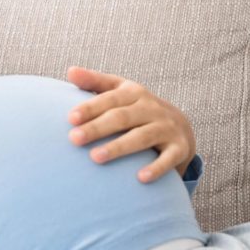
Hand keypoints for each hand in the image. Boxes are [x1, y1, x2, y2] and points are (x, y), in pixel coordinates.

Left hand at [65, 66, 195, 183]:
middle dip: (97, 128)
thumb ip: (94, 81)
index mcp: (134, 93)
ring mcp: (167, 127)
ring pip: (141, 137)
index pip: (110, 99)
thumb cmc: (136, 109)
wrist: (179, 126)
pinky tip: (140, 178)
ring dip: (118, 147)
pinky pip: (168, 158)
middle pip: (122, 117)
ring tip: (95, 157)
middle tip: (74, 139)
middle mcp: (152, 108)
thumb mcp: (119, 91)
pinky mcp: (179, 148)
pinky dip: (156, 168)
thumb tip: (70, 71)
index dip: (90, 108)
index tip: (70, 118)